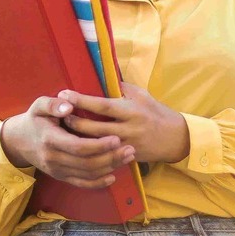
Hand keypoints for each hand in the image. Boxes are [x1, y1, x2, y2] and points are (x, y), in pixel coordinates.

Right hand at [0, 95, 135, 188]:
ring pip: (87, 174)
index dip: (99, 145)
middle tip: (130, 149)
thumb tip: (69, 106)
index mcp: (50, 139)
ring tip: (127, 157)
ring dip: (109, 168)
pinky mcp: (60, 176)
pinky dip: (98, 182)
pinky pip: (81, 183)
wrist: (19, 141)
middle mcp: (53, 158)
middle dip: (110, 157)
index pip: (78, 147)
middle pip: (86, 163)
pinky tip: (112, 176)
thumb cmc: (34, 119)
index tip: (116, 138)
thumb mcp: (38, 105)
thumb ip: (53, 104)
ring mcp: (57, 170)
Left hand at [58, 82, 189, 164]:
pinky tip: (76, 147)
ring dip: (78, 137)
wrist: (175, 138)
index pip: (102, 105)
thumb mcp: (141, 95)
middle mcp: (128, 129)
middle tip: (59, 114)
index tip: (65, 94)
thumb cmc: (156, 112)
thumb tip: (100, 77)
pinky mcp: (126, 157)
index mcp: (131, 110)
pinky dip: (90, 151)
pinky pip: (104, 156)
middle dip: (74, 121)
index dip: (82, 100)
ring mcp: (126, 145)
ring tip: (63, 129)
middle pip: (95, 128)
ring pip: (96, 144)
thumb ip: (121, 88)